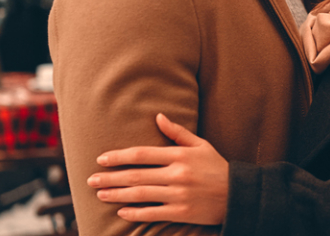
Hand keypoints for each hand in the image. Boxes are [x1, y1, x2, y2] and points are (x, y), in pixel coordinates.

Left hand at [87, 113, 228, 224]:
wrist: (238, 195)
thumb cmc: (218, 167)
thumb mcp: (201, 145)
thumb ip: (178, 132)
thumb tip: (158, 116)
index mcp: (180, 155)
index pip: (142, 154)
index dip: (119, 156)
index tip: (101, 159)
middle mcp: (178, 174)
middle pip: (136, 175)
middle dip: (110, 177)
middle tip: (91, 180)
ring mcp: (179, 194)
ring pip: (141, 194)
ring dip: (117, 195)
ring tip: (100, 195)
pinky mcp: (182, 212)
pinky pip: (153, 212)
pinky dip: (136, 213)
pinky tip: (121, 212)